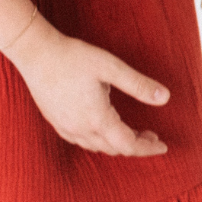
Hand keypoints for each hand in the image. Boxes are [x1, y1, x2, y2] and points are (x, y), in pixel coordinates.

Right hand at [5, 14, 169, 155]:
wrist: (36, 53)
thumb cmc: (74, 57)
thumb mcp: (112, 67)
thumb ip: (139, 85)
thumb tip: (166, 98)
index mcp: (97, 119)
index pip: (128, 145)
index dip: (148, 148)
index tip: (163, 147)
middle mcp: (80, 129)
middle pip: (114, 149)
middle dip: (136, 146)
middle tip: (152, 136)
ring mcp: (66, 128)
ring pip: (98, 147)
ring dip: (118, 144)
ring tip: (133, 132)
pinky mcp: (56, 122)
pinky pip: (83, 141)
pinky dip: (100, 141)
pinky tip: (104, 129)